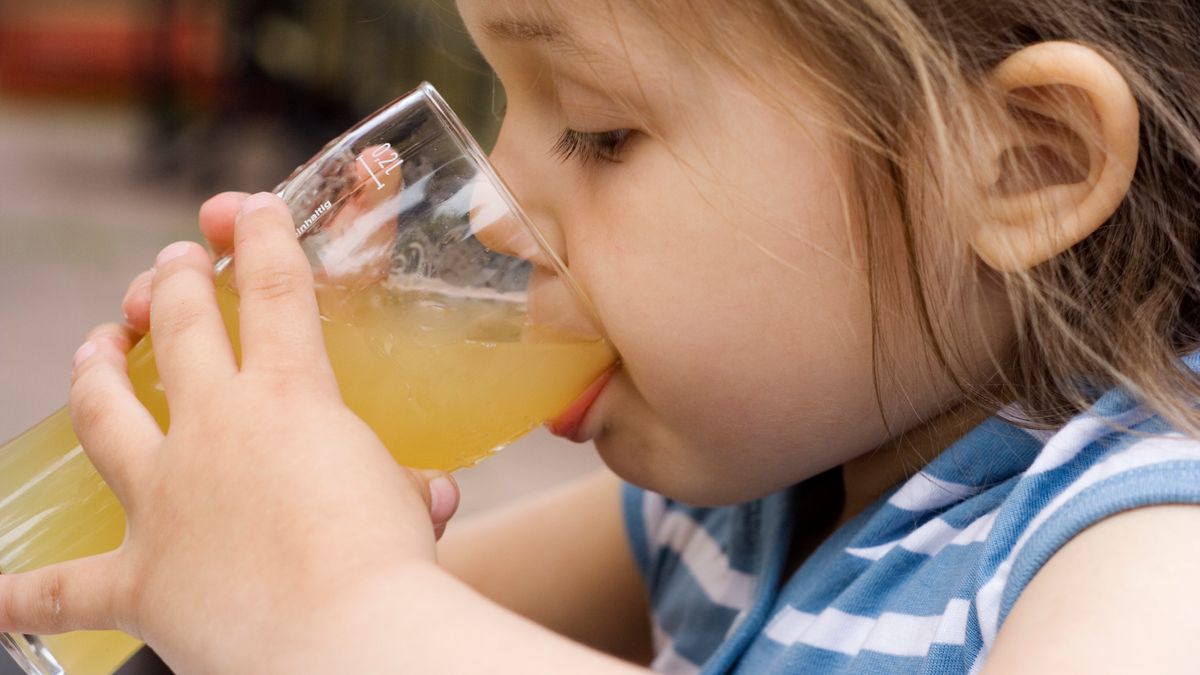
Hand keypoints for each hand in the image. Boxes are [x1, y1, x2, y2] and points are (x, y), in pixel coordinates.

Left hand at [0, 193, 457, 669]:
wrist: (346, 639)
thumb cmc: (388, 567)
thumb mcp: (406, 505)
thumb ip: (403, 486)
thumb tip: (427, 495)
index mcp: (291, 399)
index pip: (274, 291)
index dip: (262, 239)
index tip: (252, 210)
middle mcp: (216, 430)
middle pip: (182, 329)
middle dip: (176, 282)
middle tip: (174, 263)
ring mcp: (164, 497)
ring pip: (106, 411)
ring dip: (94, 371)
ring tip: (94, 344)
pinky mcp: (136, 576)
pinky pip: (62, 588)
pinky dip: (22, 594)